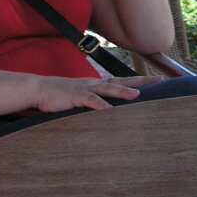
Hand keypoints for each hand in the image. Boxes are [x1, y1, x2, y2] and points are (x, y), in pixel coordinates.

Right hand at [34, 74, 163, 112]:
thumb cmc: (58, 97)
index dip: (138, 81)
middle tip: (158, 80)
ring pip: (107, 88)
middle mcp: (93, 83)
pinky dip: (100, 105)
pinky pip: (90, 100)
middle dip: (140, 81)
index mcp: (95, 85)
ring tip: (137, 95)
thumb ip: (92, 105)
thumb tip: (106, 116)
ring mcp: (84, 88)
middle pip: (121, 80)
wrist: (38, 90)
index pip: (120, 81)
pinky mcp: (75, 95)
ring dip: (122, 92)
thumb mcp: (79, 100)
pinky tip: (109, 110)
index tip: (155, 80)